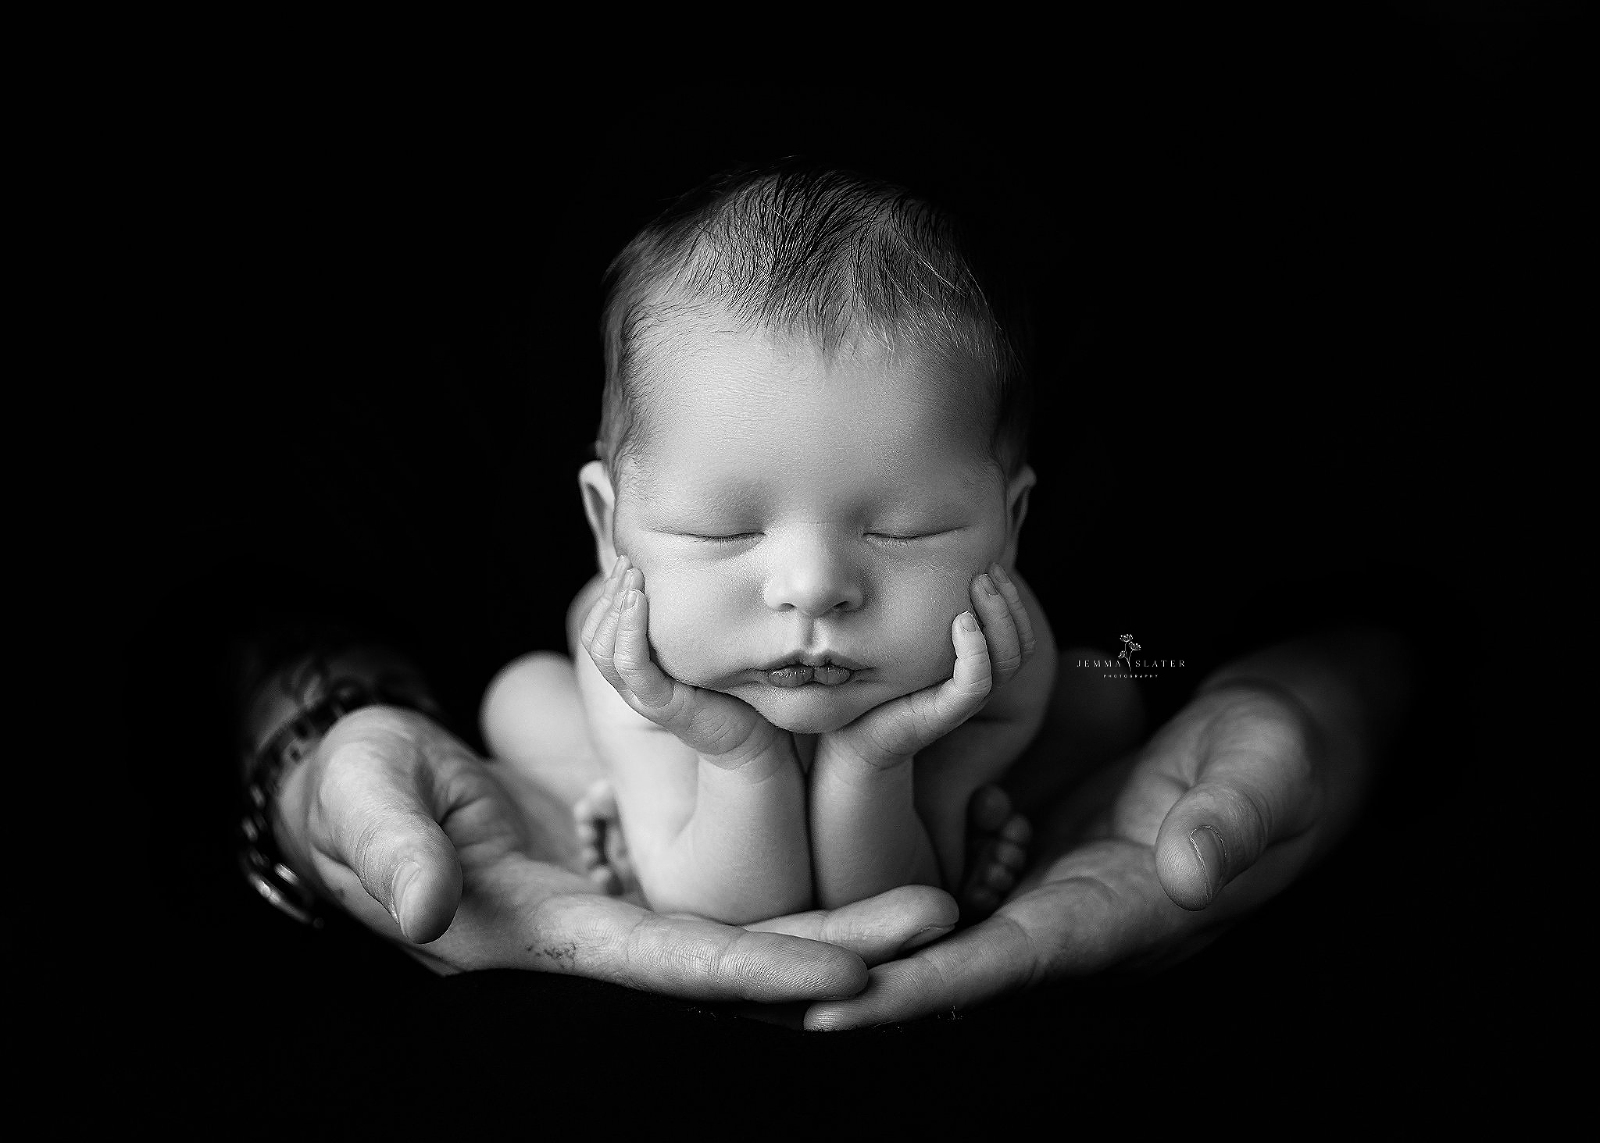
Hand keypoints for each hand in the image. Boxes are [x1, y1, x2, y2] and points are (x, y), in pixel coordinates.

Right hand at [270, 703, 956, 996]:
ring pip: (737, 927)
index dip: (754, 968)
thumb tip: (428, 911)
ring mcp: (609, 907)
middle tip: (935, 920)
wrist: (363, 786)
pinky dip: (787, 887)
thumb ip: (390, 853)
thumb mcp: (361, 803)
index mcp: (535, 934)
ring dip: (829, 920)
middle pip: (728, 957)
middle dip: (830, 946)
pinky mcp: (620, 873)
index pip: (663, 963)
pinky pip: (717, 891)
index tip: (847, 973)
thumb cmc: (353, 791)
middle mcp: (587, 936)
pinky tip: (854, 868)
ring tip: (929, 898)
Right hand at [582, 555, 789, 769]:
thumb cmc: (735, 688)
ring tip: (632, 578)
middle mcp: (633, 683)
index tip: (627, 561)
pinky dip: (630, 631)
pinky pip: (632, 667)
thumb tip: (687, 570)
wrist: (758, 740)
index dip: (606, 594)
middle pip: (594, 636)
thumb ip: (686, 622)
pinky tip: (639, 601)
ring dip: (614, 607)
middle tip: (628, 562)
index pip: (599, 629)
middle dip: (607, 594)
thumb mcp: (705, 647)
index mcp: (638, 669)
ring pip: (604, 650)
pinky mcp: (662, 706)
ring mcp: (644, 696)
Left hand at [804, 679, 1347, 1027]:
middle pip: (953, 957)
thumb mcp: (1268, 776)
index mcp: (1121, 914)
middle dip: (866, 975)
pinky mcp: (1048, 833)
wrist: (1292, 730)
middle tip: (759, 979)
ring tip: (775, 929)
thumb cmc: (1288, 754)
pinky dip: (909, 861)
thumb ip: (1231, 823)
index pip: (1007, 964)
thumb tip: (1190, 873)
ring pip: (950, 914)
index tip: (835, 1006)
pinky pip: (966, 857)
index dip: (922, 989)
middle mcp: (1075, 909)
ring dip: (874, 924)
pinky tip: (843, 844)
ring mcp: (1057, 873)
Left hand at [823, 563, 1035, 766]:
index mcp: (975, 665)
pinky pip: (977, 682)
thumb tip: (923, 561)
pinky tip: (961, 621)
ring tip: (978, 587)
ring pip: (1008, 659)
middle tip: (985, 571)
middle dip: (1010, 601)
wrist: (851, 734)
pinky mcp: (944, 714)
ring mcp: (964, 700)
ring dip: (999, 616)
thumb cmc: (876, 681)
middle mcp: (977, 682)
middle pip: (1021, 643)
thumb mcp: (905, 638)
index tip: (990, 566)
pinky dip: (977, 649)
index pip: (1018, 633)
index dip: (1012, 599)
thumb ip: (924, 613)